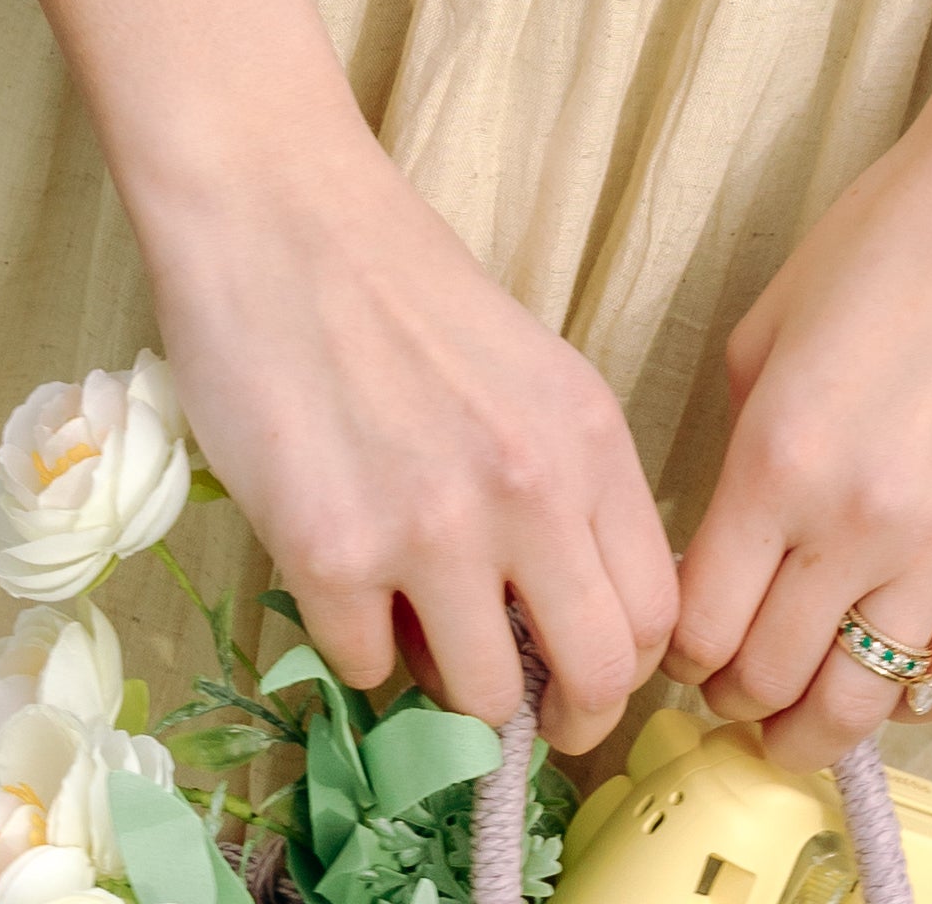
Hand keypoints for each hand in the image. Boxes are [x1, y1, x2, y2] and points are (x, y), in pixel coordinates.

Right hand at [135, 122, 679, 759]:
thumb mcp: (524, 375)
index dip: (621, 670)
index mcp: (587, 437)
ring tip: (411, 620)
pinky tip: (337, 568)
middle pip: (595, 679)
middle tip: (517, 712)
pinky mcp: (331, 555)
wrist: (276, 212)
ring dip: (447, 684)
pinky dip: (357, 642)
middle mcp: (529, 490)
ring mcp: (430, 529)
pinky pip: (368, 670)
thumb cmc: (395, 284)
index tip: (578, 679)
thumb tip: (560, 627)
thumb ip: (560, 487)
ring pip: (480, 702)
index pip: (656, 613)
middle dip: (560, 719)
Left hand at [665, 122, 931, 760]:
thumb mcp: (766, 331)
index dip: (683, 657)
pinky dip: (912, 698)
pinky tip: (890, 678)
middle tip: (737, 690)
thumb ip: (735, 447)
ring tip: (800, 716)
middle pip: (770, 679)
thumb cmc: (884, 245)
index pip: (701, 627)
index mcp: (776, 459)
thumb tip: (718, 548)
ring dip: (815, 726)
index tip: (688, 653)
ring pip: (858, 704)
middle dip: (740, 698)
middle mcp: (856, 521)